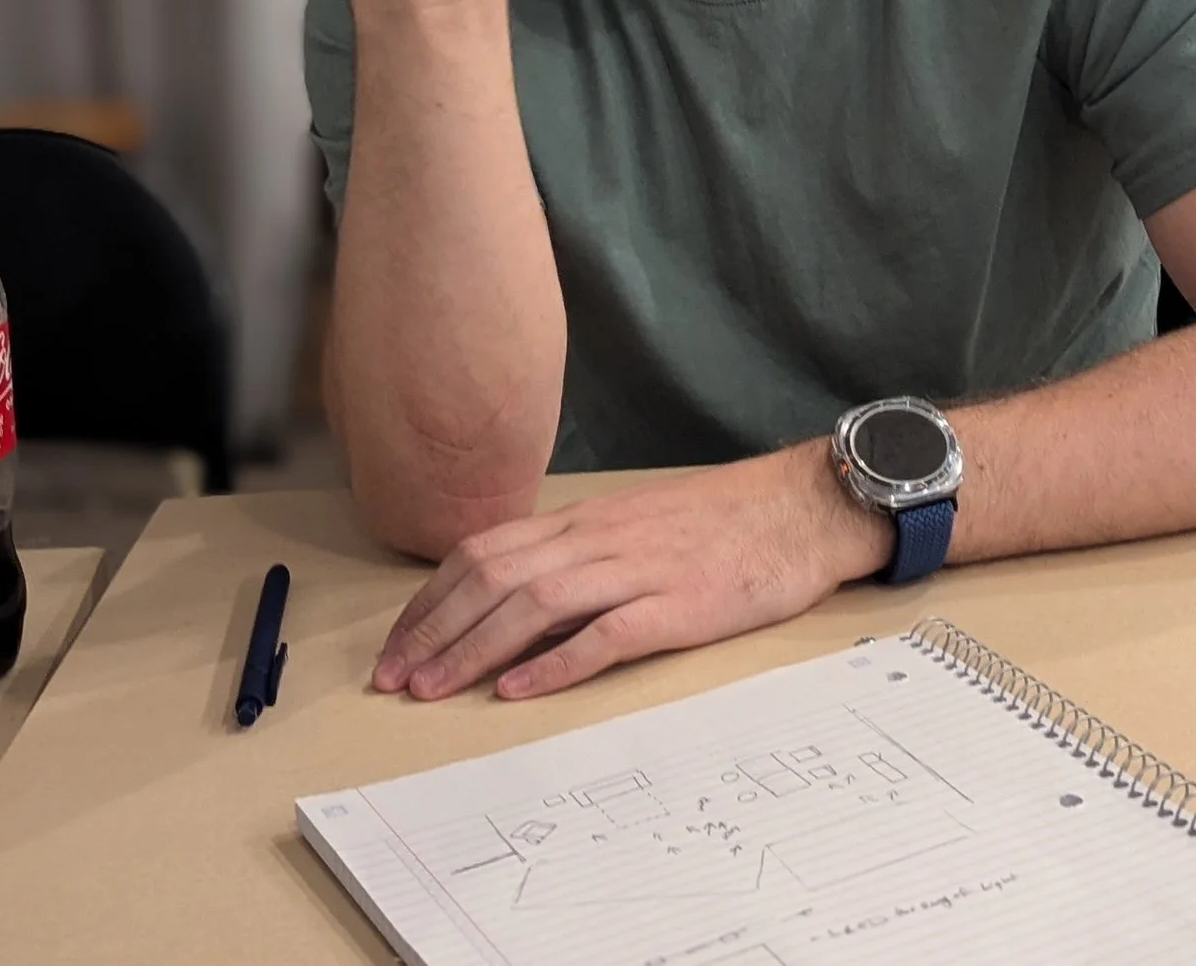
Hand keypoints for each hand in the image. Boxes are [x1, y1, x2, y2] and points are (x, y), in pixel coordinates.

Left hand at [371, 445, 892, 700]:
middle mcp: (598, 540)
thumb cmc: (721, 521)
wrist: (800, 507)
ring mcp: (636, 569)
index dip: (431, 599)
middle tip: (395, 679)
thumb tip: (517, 599)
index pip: (483, 553)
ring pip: (533, 605)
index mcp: (583, 521)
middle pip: (494, 579)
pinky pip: (604, 634)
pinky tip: (519, 689)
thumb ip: (579, 555)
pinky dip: (554, 663)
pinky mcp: (677, 603)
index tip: (398, 643)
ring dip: (474, 650)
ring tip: (435, 689)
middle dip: (434, 631)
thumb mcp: (635, 525)